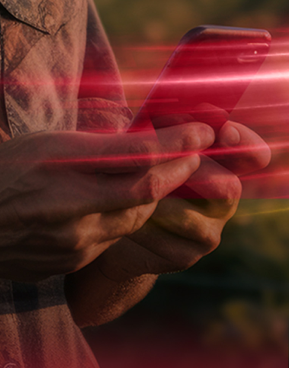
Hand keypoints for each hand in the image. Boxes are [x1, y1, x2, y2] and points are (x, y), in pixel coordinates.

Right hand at [0, 123, 214, 281]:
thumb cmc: (0, 173)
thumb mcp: (42, 143)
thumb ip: (90, 147)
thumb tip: (141, 142)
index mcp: (61, 165)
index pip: (136, 156)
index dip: (176, 145)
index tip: (200, 134)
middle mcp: (70, 206)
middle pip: (146, 192)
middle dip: (178, 172)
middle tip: (194, 154)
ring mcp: (72, 241)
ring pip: (134, 218)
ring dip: (152, 196)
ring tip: (163, 174)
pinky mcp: (72, 263)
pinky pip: (112, 239)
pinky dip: (123, 218)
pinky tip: (117, 202)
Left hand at [91, 119, 270, 280]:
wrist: (116, 216)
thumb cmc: (135, 164)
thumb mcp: (149, 140)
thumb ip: (165, 128)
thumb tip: (167, 112)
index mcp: (221, 163)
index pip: (252, 152)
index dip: (244, 142)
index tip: (223, 133)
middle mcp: (223, 198)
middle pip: (229, 188)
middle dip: (195, 173)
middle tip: (167, 162)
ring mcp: (209, 230)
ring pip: (191, 218)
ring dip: (159, 201)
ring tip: (130, 187)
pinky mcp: (186, 255)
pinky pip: (168, 242)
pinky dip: (143, 226)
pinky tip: (125, 213)